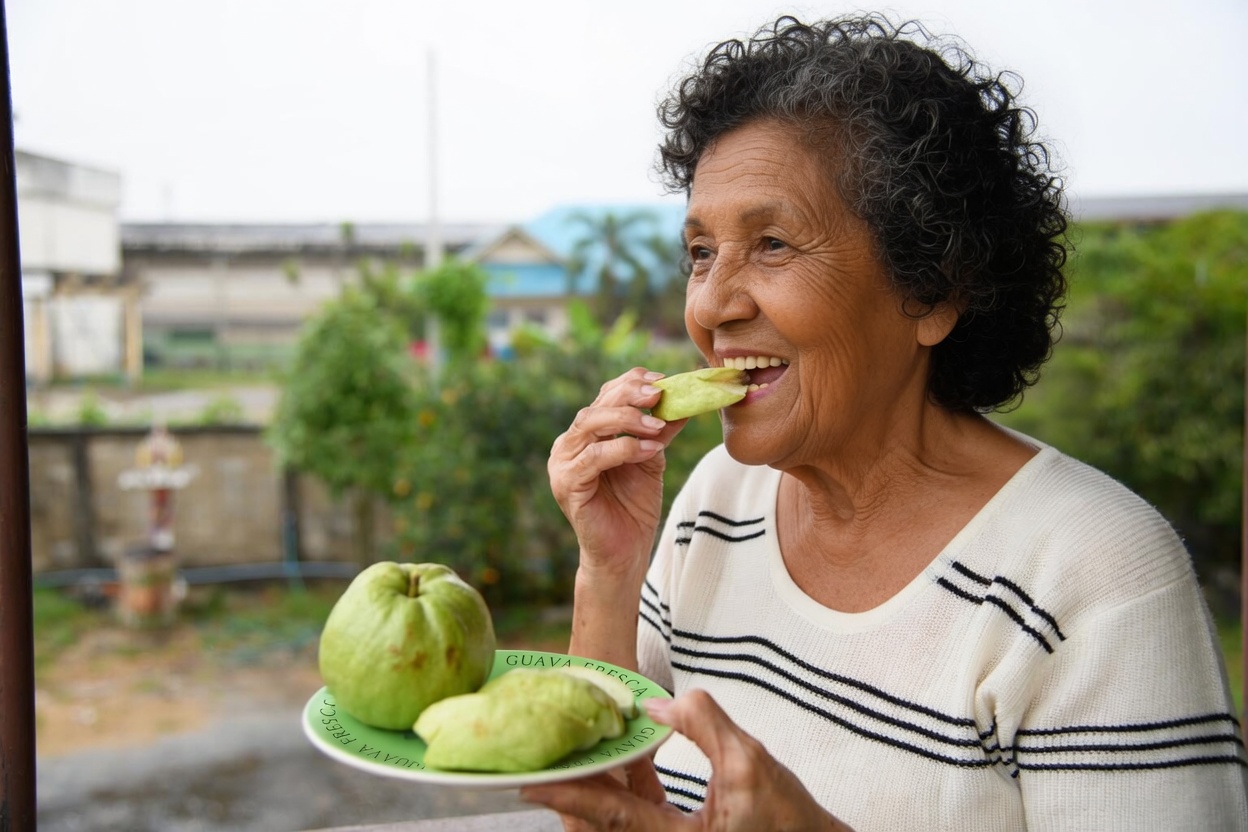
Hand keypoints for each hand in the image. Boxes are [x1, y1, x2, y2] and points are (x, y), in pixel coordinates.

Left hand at [521, 690, 852, 831]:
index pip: (608, 814)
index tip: (529, 779)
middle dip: (570, 790)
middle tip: (536, 759)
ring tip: (570, 753)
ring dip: (595, 787)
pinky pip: (636, 816)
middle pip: (601, 821)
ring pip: (616, 819)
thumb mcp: (750, 764)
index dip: (568, 793)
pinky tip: (622, 760)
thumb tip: (655, 705)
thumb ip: (702, 725)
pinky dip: (624, 789)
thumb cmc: (789, 819)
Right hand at [547, 367, 685, 577]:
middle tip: (659, 394)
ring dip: (627, 420)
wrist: (624, 552)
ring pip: (590, 425)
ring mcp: (562, 464)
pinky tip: (650, 451)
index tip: (662, 380)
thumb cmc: (634, 506)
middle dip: (629, 396)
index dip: (631, 383)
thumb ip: (660, 431)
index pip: (605, 396)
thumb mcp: (652, 459)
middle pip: (596, 406)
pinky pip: (593, 458)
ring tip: (657, 425)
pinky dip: (624, 449)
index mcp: (587, 434)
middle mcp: (569, 444)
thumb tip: (685, 400)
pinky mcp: (566, 485)